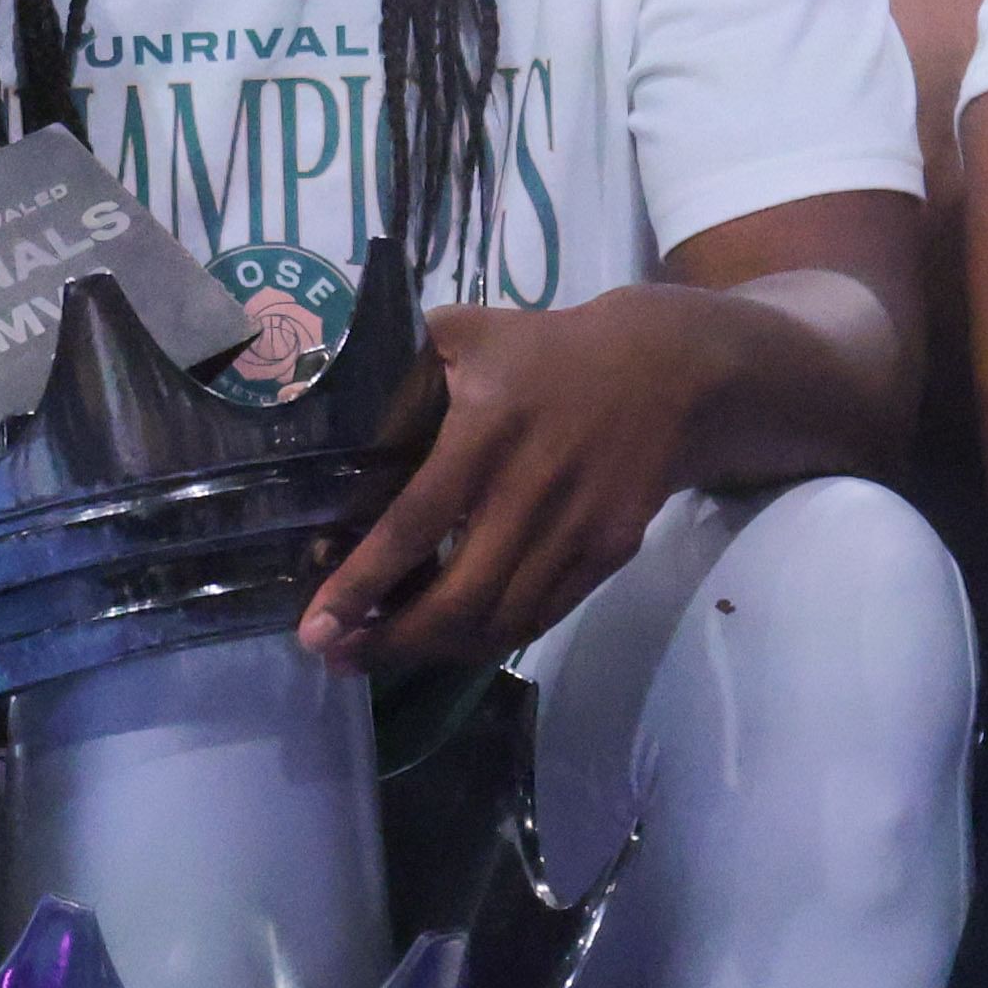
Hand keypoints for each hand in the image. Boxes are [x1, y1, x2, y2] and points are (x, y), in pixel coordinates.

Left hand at [297, 293, 733, 671]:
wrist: (671, 371)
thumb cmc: (553, 349)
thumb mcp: (473, 331)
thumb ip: (404, 365)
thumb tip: (334, 393)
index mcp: (486, 434)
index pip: (414, 525)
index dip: (362, 584)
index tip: (315, 626)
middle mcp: (530, 492)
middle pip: (458, 599)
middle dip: (390, 643)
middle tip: (336, 655)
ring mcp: (575, 530)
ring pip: (501, 622)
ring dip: (435, 652)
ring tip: (382, 654)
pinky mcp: (607, 553)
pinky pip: (541, 616)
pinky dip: (490, 638)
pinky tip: (450, 639)